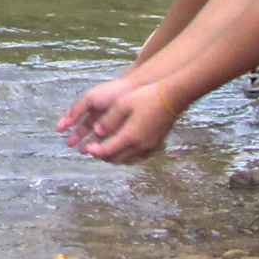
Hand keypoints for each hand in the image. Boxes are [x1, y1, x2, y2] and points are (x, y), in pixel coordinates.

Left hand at [60, 77, 181, 162]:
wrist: (172, 97)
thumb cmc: (146, 97)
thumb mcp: (122, 104)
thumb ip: (108, 120)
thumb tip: (97, 131)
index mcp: (129, 136)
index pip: (107, 151)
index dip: (94, 151)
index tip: (86, 148)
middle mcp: (140, 146)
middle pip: (116, 159)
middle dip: (102, 156)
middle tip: (93, 149)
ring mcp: (149, 147)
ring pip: (127, 160)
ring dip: (114, 157)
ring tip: (106, 150)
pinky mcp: (156, 145)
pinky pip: (137, 157)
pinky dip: (127, 156)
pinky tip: (123, 148)